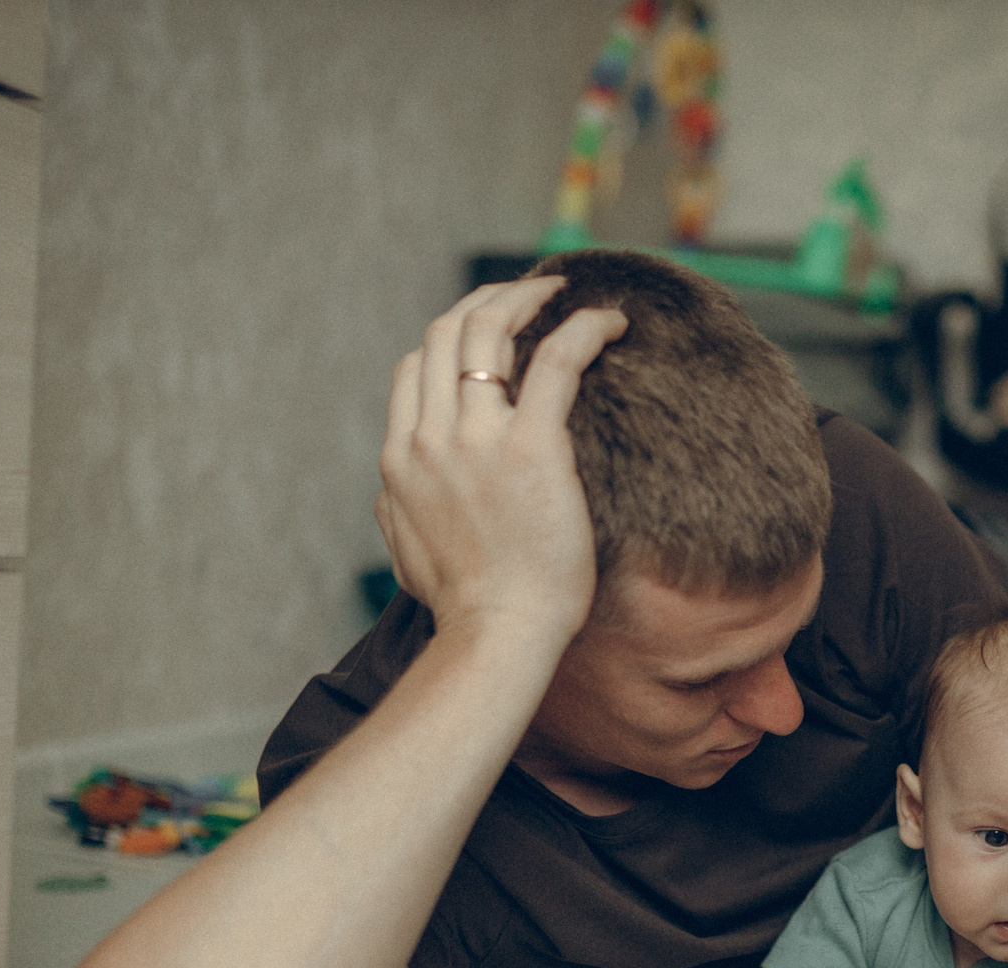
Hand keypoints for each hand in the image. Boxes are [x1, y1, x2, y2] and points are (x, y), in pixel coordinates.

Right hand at [376, 278, 627, 646]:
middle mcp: (431, 437)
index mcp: (401, 457)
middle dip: (489, 299)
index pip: (416, 365)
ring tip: (563, 294)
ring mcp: (477, 437)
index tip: (491, 331)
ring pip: (490, 330)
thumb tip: (399, 485)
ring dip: (528, 297)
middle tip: (531, 293)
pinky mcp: (532, 445)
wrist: (496, 634)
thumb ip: (400, 504)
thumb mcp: (406, 550)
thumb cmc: (465, 607)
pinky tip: (609, 322)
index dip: (453, 334)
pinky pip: (556, 359)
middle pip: (449, 332)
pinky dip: (583, 327)